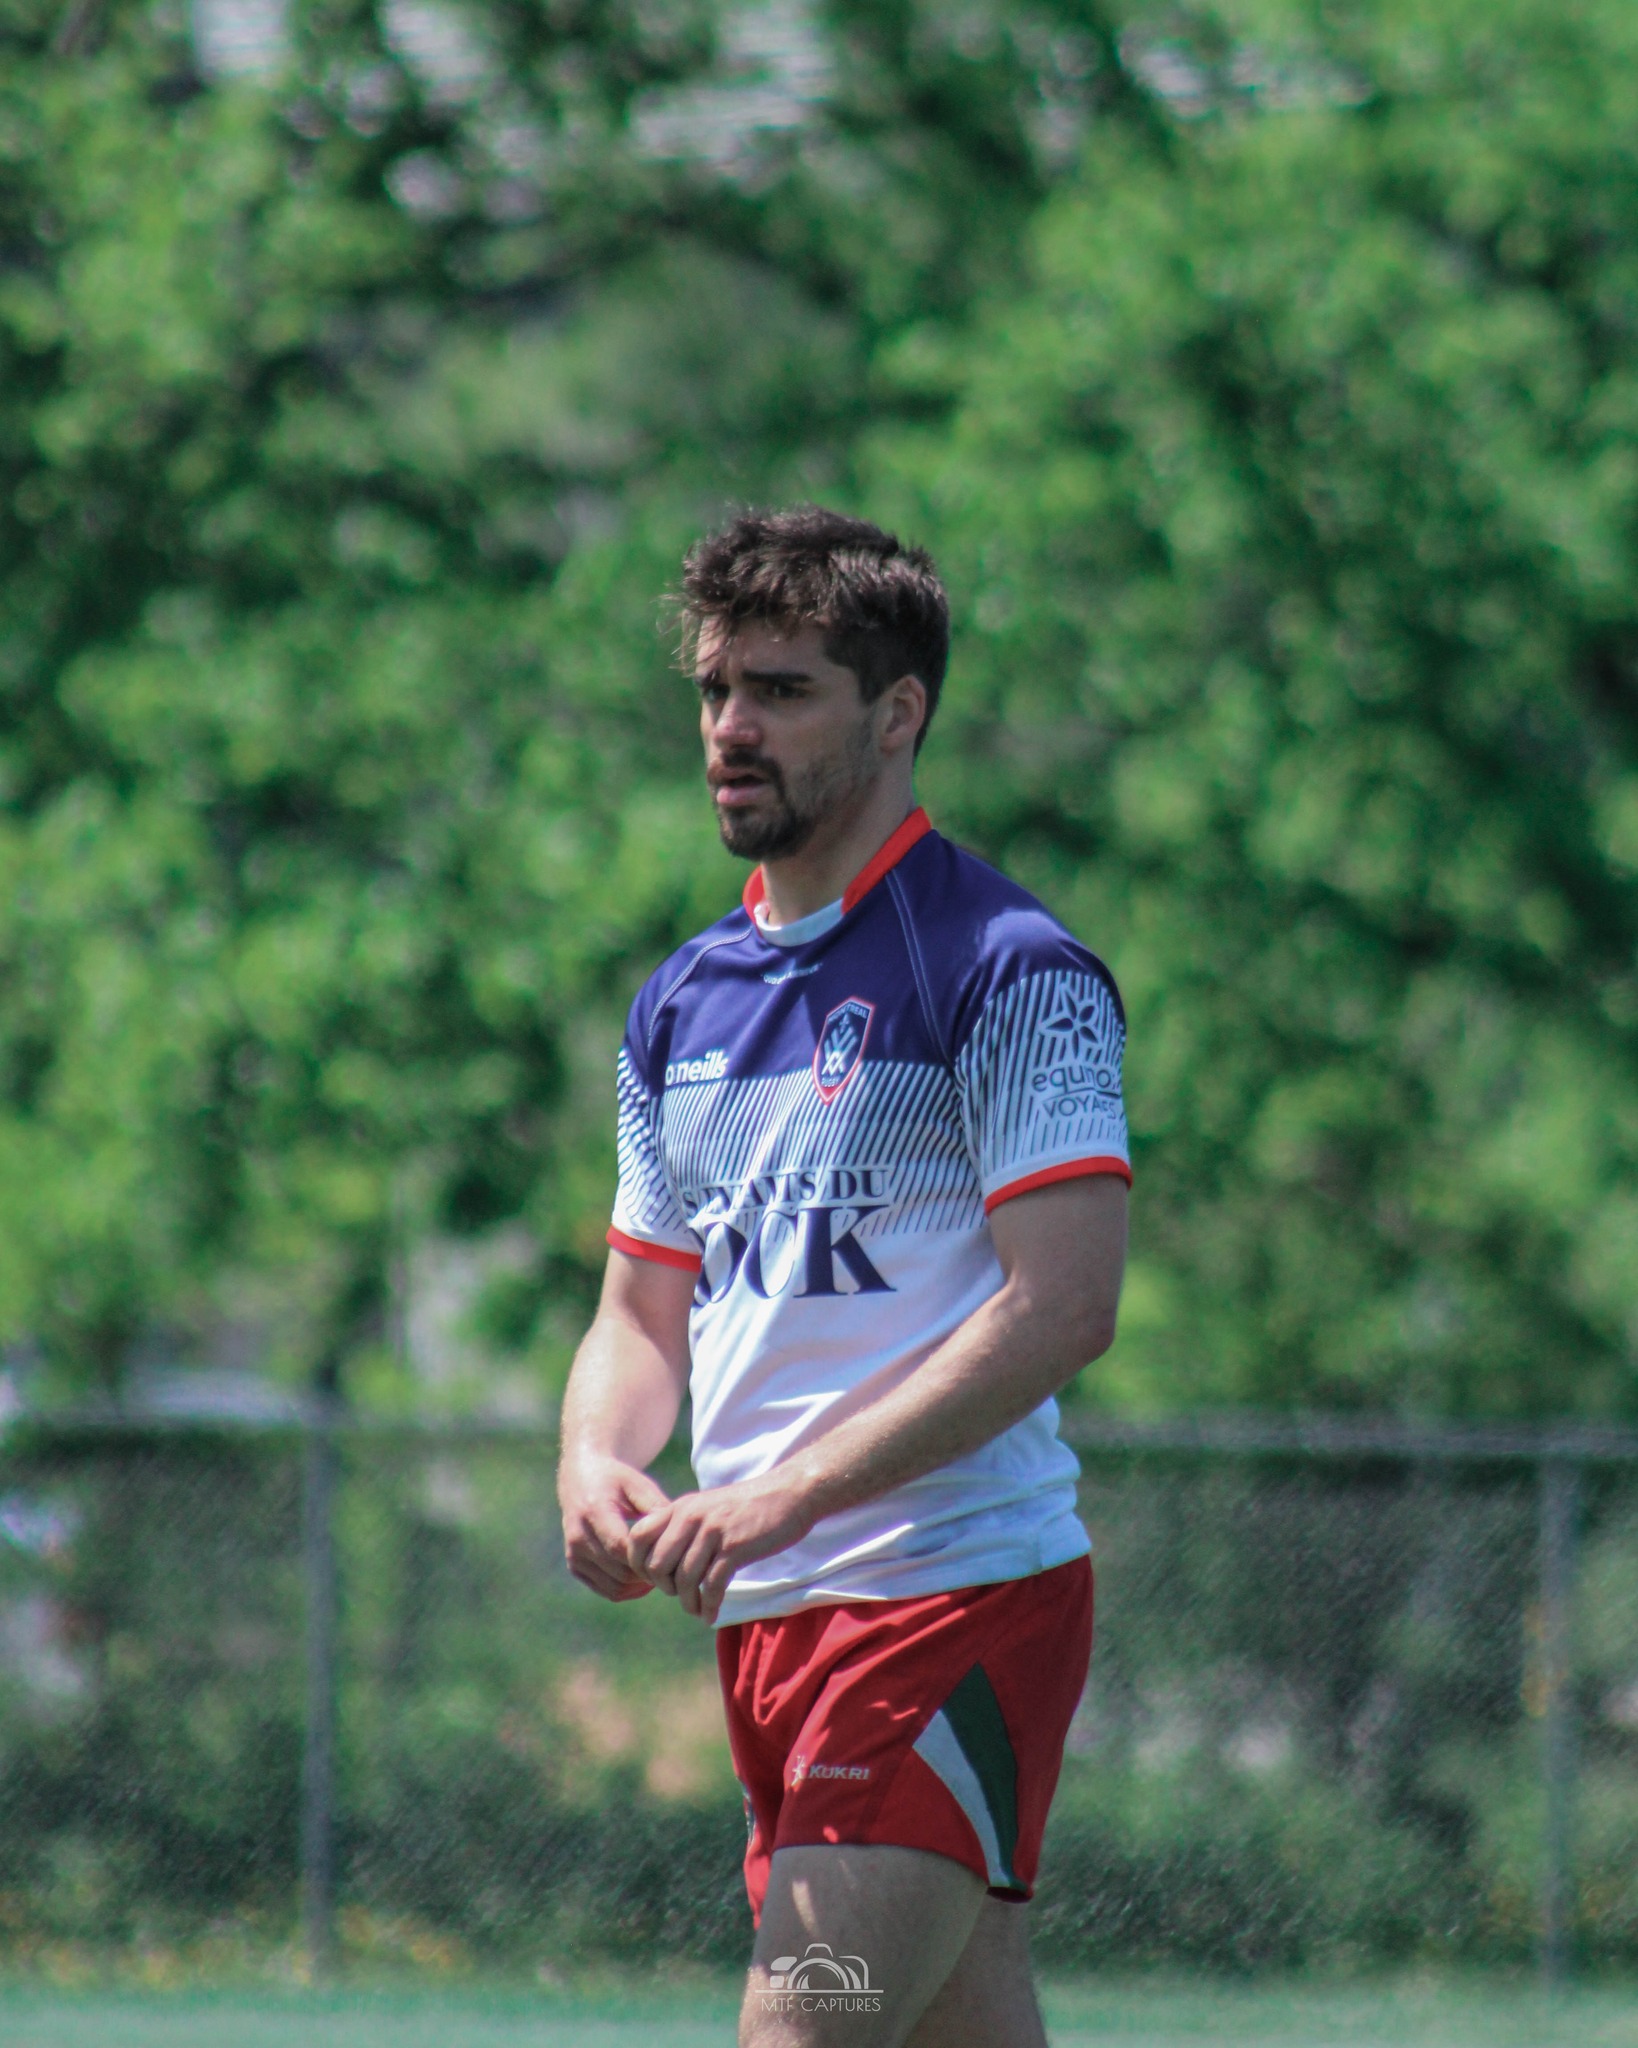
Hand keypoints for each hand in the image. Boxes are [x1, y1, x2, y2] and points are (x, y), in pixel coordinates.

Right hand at [558, 1451, 671, 1601]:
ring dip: (641, 1586)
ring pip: (615, 1587)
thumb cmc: (617, 1481)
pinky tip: (646, 1578)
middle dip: (649, 1574)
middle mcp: (579, 1536)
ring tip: (662, 1572)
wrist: (580, 1479)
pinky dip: (629, 1590)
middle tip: (674, 1569)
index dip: (648, 1558)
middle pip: (620, 1572)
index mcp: (594, 1511)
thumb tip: (680, 1535)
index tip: (672, 1555)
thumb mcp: (638, 1485)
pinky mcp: (575, 1566)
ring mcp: (574, 1554)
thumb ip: (658, 1508)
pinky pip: (607, 1591)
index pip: (620, 1547)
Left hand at [626, 1471, 813, 1623]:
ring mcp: (712, 1532)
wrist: (789, 1494)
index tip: (657, 1579)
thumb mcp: (707, 1507)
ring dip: (688, 1603)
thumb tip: (661, 1561)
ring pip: (684, 1579)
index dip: (640, 1564)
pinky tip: (711, 1615)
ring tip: (696, 1610)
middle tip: (680, 1594)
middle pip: (657, 1565)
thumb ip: (683, 1527)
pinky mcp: (734, 1548)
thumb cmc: (748, 1506)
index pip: (637, 1537)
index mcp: (680, 1507)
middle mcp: (690, 1517)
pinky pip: (711, 1586)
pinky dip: (708, 1606)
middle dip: (665, 1587)